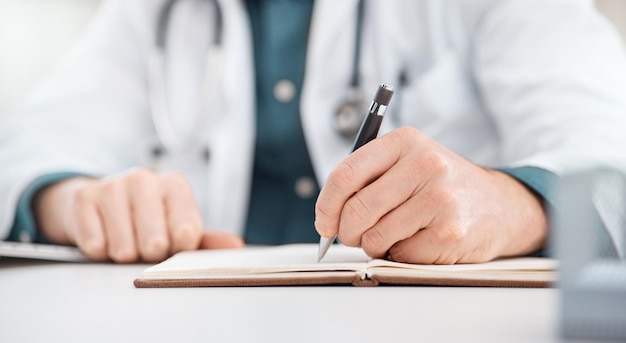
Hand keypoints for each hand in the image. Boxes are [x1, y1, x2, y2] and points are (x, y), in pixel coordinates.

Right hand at [34, 168, 243, 262]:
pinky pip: (95, 244)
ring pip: (124, 247)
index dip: (178, 247)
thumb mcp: (178, 227)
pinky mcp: (84, 197)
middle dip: (149, 254)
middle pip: (155, 243)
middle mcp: (145, 179)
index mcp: (175, 185)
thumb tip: (236, 246)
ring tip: (125, 241)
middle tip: (145, 245)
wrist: (98, 205)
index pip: (187, 231)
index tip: (173, 243)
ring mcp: (113, 185)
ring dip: (123, 254)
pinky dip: (99, 250)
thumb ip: (207, 240)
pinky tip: (103, 237)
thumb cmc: (147, 220)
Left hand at [315, 127, 546, 263]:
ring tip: (392, 236)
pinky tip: (418, 242)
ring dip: (374, 246)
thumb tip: (327, 217)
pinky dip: (400, 256)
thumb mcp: (407, 163)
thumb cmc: (440, 186)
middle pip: (356, 210)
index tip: (324, 223)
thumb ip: (367, 179)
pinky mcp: (450, 233)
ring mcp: (440, 199)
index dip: (326, 205)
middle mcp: (424, 164)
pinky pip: (400, 256)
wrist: (499, 206)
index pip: (345, 174)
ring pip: (375, 237)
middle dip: (346, 232)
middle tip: (352, 237)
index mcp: (405, 142)